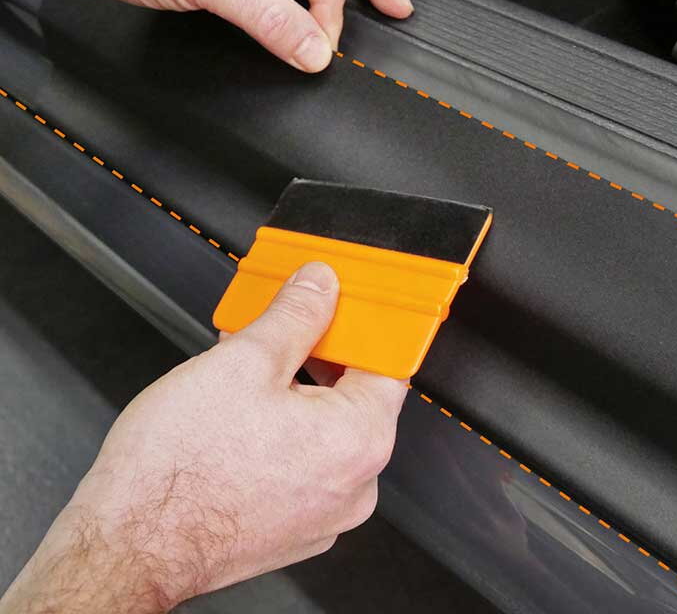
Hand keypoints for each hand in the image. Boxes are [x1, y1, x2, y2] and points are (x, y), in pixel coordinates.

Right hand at [0, 262, 407, 612]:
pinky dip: (286, 436)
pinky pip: (306, 466)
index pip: (388, 361)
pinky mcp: (297, 529)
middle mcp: (357, 483)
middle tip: (282, 328)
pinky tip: (244, 417)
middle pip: (357, 395)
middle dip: (319, 355)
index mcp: (360, 437)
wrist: (128, 549)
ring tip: (248, 372)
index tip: (340, 304)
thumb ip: (294, 315)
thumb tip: (320, 285)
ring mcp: (327, 512)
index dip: (363, 324)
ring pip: (327, 431)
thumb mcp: (242, 363)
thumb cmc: (179, 473)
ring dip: (297, 393)